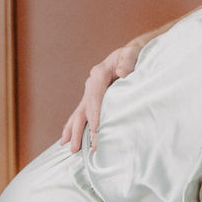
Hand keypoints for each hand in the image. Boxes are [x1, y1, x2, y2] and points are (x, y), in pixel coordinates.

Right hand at [59, 37, 147, 151]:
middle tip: (77, 148)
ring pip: (79, 113)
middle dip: (80, 129)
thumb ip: (128, 61)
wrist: (132, 53)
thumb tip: (123, 72)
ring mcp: (90, 91)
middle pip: (84, 109)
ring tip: (70, 148)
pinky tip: (68, 139)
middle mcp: (91, 83)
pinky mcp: (93, 97)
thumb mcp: (133, 53)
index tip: (98, 130)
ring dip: (73, 131)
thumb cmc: (134, 54)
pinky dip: (74, 126)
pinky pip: (81, 113)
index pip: (95, 97)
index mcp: (99, 73)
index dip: (96, 114)